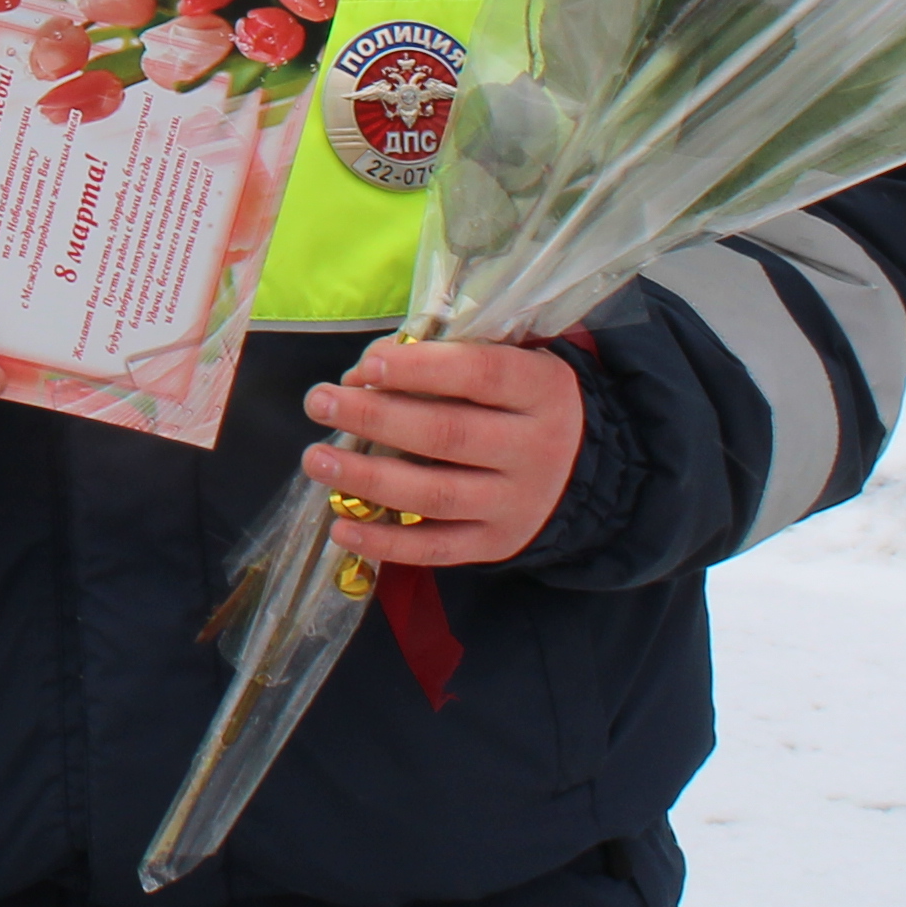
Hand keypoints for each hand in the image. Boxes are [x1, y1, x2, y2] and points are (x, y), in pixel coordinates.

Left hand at [303, 337, 584, 569]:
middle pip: (447, 434)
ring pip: (434, 495)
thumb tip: (364, 372)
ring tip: (317, 459)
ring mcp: (516, 504)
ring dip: (367, 479)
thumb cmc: (523, 401)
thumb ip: (446, 357)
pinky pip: (436, 549)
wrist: (588, 469)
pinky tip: (341, 527)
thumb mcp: (510, 362)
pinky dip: (385, 543)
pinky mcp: (497, 544)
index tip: (366, 366)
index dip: (420, 369)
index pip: (480, 374)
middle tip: (319, 402)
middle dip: (375, 417)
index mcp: (542, 390)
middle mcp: (535, 450)